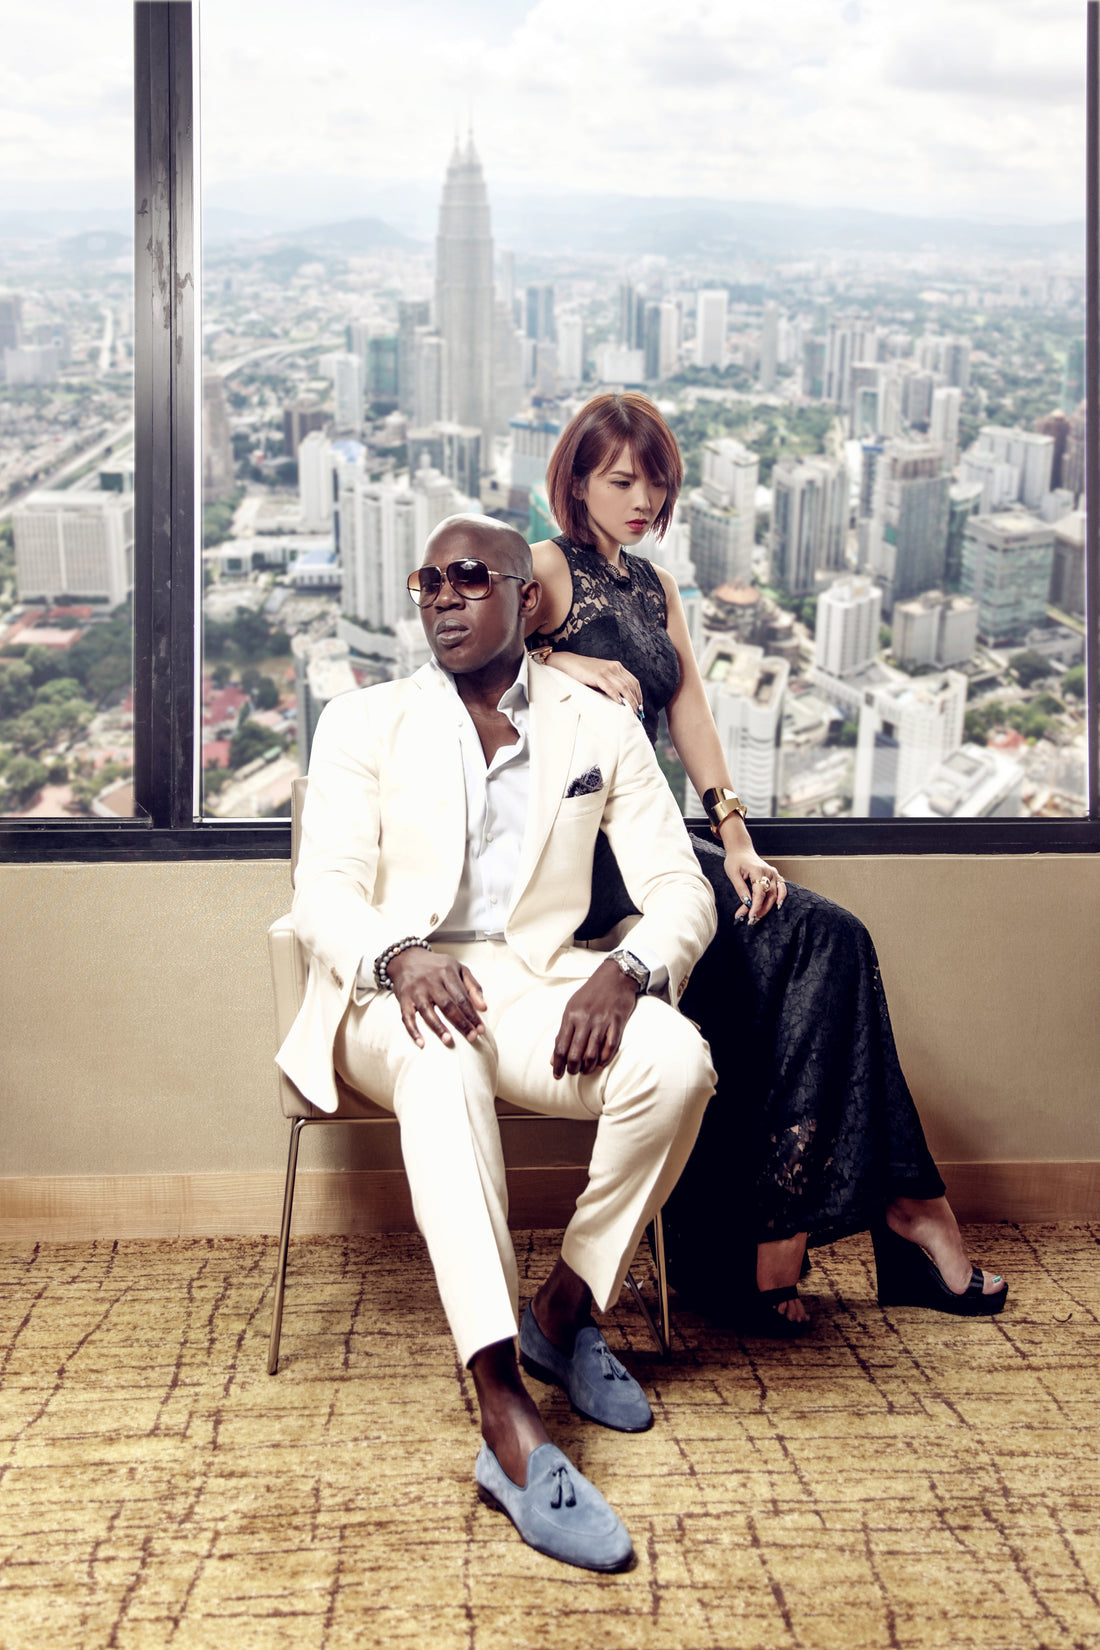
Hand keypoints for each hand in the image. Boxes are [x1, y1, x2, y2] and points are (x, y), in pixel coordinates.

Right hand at [386, 947, 486, 1048]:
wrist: (406, 958)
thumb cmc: (437, 966)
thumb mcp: (458, 968)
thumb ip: (473, 987)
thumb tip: (483, 1008)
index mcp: (447, 973)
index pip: (462, 997)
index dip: (472, 1014)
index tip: (480, 1029)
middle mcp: (431, 981)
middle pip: (447, 1005)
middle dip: (460, 1023)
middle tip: (472, 1038)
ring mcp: (416, 990)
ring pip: (427, 1011)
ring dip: (438, 1027)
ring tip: (449, 1041)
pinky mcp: (403, 998)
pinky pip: (407, 1017)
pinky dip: (413, 1031)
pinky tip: (421, 1043)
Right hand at [544, 650, 643, 716]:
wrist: (568, 663)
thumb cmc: (584, 672)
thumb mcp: (601, 676)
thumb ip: (611, 683)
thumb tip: (620, 699)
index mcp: (616, 666)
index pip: (633, 681)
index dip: (638, 694)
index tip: (640, 705)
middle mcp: (614, 667)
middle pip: (631, 685)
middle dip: (636, 700)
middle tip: (638, 712)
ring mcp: (606, 671)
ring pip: (623, 687)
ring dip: (630, 700)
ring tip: (632, 711)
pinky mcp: (598, 675)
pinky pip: (611, 687)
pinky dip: (617, 696)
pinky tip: (620, 704)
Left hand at [551, 957, 640, 1078]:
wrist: (615, 976)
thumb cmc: (591, 993)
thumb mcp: (572, 1008)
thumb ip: (563, 1032)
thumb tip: (553, 1058)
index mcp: (571, 1015)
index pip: (560, 1047)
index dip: (558, 1064)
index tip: (557, 1075)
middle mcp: (585, 1020)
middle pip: (575, 1054)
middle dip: (572, 1068)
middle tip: (573, 1072)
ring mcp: (602, 1022)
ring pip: (592, 1054)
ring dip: (588, 1067)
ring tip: (586, 1071)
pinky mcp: (617, 1023)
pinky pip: (610, 1047)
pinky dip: (604, 1059)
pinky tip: (600, 1064)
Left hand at [724, 849, 785, 925]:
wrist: (741, 850)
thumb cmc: (735, 861)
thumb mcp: (733, 874)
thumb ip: (741, 889)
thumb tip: (747, 902)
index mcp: (758, 871)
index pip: (759, 893)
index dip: (755, 906)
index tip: (750, 917)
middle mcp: (768, 872)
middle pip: (769, 896)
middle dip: (761, 910)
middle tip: (751, 920)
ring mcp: (773, 873)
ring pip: (775, 894)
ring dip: (768, 907)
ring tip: (759, 916)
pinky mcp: (775, 875)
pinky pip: (781, 888)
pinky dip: (781, 897)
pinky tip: (777, 905)